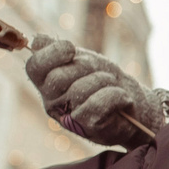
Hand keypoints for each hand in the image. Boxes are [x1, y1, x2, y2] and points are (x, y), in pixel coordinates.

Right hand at [27, 34, 166, 146]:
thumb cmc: (103, 80)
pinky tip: (121, 98)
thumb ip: (57, 50)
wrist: (134, 105)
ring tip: (111, 85)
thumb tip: (38, 40)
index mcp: (45, 83)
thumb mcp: (81, 59)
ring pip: (80, 89)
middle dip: (86, 66)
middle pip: (59, 78)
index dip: (52, 53)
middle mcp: (51, 103)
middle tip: (100, 72)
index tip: (71, 49)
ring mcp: (69, 118)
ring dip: (104, 80)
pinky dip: (115, 95)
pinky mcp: (89, 128)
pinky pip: (98, 104)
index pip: (34, 67)